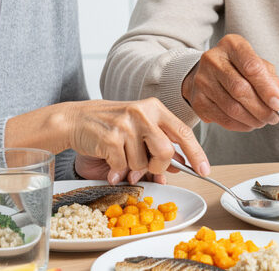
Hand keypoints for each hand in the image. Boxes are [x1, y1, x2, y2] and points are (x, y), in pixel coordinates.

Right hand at [64, 97, 209, 183]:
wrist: (75, 119)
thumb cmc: (111, 124)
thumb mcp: (140, 127)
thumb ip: (160, 143)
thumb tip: (180, 165)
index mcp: (155, 108)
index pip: (183, 133)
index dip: (196, 154)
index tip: (204, 170)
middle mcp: (143, 113)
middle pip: (166, 152)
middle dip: (158, 166)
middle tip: (147, 166)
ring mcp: (126, 124)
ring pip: (142, 163)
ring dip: (133, 167)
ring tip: (122, 155)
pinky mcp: (110, 138)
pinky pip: (122, 166)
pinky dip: (116, 169)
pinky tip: (109, 158)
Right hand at [181, 34, 278, 130]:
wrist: (208, 74)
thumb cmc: (237, 68)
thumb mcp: (256, 64)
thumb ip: (269, 79)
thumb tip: (275, 101)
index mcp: (231, 45)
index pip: (252, 67)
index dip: (267, 89)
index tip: (277, 104)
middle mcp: (213, 59)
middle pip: (240, 89)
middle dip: (261, 108)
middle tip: (272, 117)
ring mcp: (202, 80)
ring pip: (231, 107)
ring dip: (252, 119)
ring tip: (262, 121)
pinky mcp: (197, 100)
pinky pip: (222, 119)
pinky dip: (240, 125)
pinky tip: (248, 123)